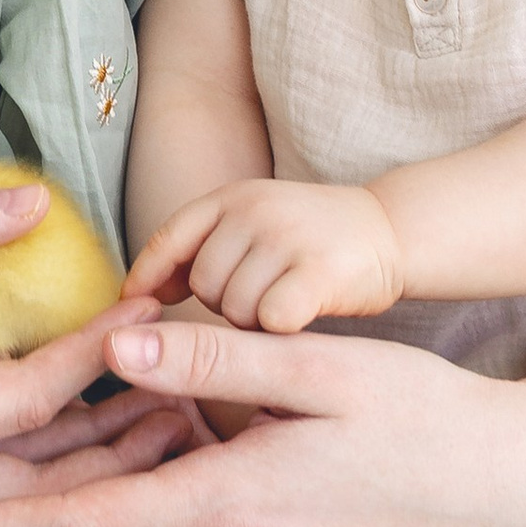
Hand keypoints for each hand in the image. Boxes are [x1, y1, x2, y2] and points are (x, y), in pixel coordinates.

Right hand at [0, 181, 190, 507]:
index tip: (157, 314)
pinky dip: (26, 455)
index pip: (23, 406)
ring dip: (79, 458)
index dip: (96, 358)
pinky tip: (74, 419)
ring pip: (4, 491)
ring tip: (157, 418)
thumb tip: (37, 199)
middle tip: (196, 402)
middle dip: (116, 446)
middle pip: (33, 480)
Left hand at [129, 178, 405, 333]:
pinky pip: (271, 321)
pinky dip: (282, 330)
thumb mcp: (253, 223)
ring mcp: (287, 237)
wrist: (393, 230)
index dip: (146, 278)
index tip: (133, 311)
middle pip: (202, 285)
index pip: (169, 239)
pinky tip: (303, 318)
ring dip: (255, 322)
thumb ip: (203, 249)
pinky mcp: (318, 271)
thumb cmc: (313, 240)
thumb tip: (138, 293)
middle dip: (223, 305)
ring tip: (285, 304)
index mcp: (233, 196)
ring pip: (235, 309)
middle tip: (262, 298)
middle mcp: (255, 210)